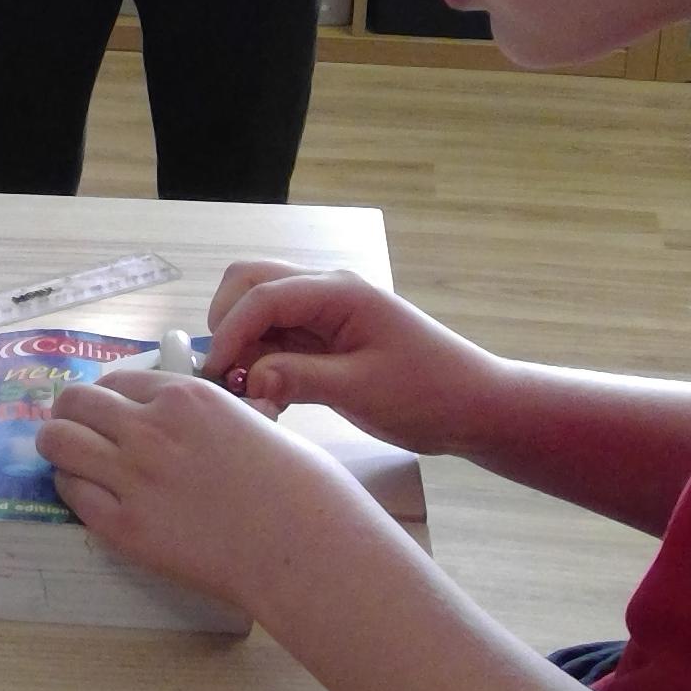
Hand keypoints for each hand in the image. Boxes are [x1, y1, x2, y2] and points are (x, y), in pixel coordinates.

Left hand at [37, 369, 383, 611]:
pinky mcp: (124, 527)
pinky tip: (93, 498)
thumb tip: (194, 425)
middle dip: (71, 415)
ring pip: (57, 442)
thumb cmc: (303, 489)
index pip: (117, 380)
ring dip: (60, 448)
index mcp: (187, 396)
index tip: (110, 414)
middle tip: (78, 434)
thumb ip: (212, 418)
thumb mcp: (258, 424)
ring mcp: (132, 477)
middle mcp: (151, 427)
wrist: (305, 549)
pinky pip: (72, 495)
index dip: (109, 398)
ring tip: (73, 462)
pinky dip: (74, 491)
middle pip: (75, 403)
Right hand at [206, 260, 513, 457]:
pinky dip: (261, 365)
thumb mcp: (364, 389)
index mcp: (339, 293)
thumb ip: (301, 379)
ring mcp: (324, 316)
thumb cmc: (428, 393)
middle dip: (228, 324)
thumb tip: (246, 380)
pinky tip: (270, 401)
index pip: (264, 296)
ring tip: (253, 397)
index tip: (216, 376)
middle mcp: (326, 293)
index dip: (231, 332)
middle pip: (251, 284)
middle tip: (227, 376)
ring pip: (259, 313)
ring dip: (244, 348)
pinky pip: (276, 341)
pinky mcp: (324, 342)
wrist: (473, 407)